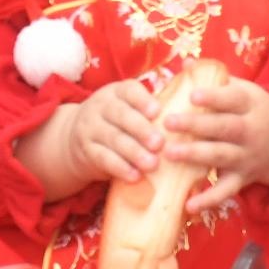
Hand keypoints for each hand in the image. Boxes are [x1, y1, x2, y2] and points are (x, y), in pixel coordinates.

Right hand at [23, 77, 173, 197]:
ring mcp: (90, 128)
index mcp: (116, 92)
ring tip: (152, 164)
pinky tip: (135, 176)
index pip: (129, 91)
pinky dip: (120, 167)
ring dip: (134, 152)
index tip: (158, 112)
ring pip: (113, 138)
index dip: (143, 100)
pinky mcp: (86, 151)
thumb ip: (153, 109)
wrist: (75, 138)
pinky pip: (103, 158)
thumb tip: (193, 109)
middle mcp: (101, 107)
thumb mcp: (128, 108)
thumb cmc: (118, 123)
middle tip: (159, 143)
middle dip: (141, 129)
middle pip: (121, 115)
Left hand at [169, 75, 268, 214]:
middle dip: (197, 125)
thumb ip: (213, 78)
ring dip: (196, 156)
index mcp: (250, 104)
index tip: (193, 95)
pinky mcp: (242, 179)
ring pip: (222, 156)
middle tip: (168, 122)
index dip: (214, 97)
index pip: (233, 99)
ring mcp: (246, 157)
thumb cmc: (251, 111)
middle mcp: (250, 131)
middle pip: (225, 127)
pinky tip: (188, 205)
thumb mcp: (241, 90)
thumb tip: (184, 62)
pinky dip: (208, 200)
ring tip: (169, 154)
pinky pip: (225, 191)